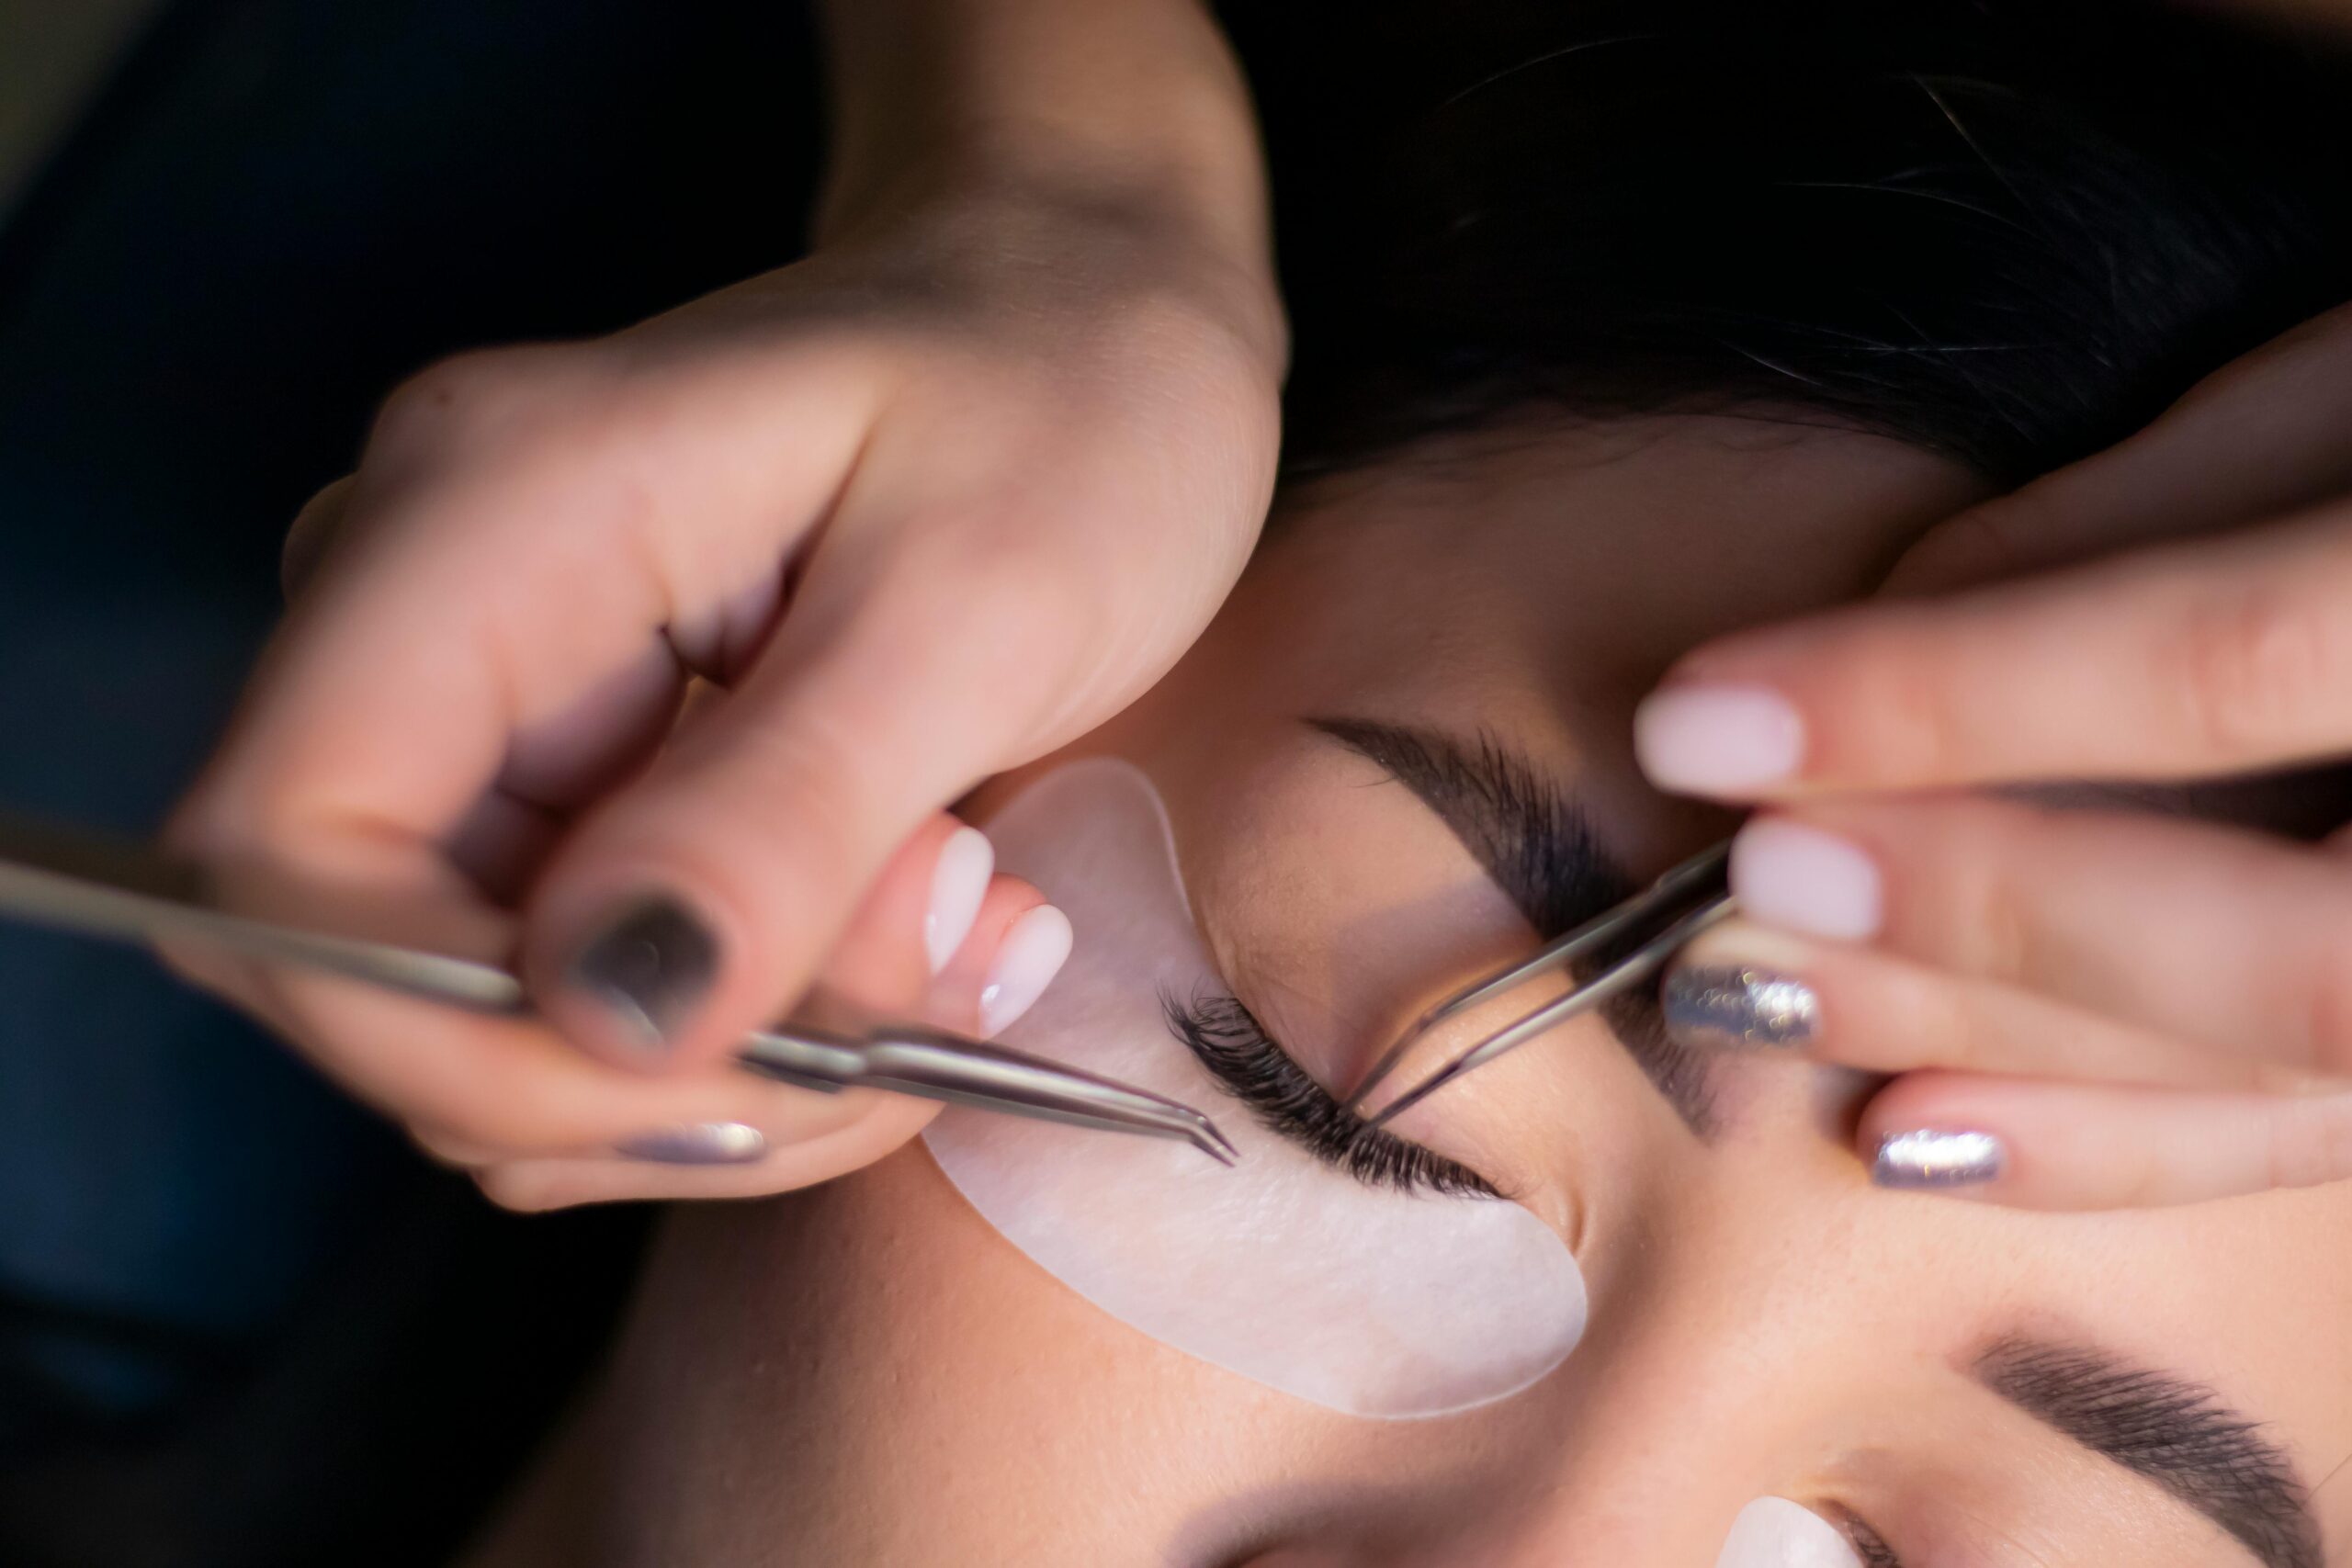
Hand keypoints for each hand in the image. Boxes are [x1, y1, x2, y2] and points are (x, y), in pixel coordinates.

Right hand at [168, 169, 1280, 1207]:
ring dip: (738, 1066)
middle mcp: (435, 617)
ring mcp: (498, 710)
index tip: (723, 1073)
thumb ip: (781, 817)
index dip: (449, 1031)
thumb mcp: (976, 605)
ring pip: (507, 1023)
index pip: (280, 853)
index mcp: (483, 515)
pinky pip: (605, 995)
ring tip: (963, 943)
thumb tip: (605, 1019)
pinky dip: (765, 1032)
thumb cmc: (1067, 401)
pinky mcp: (584, 783)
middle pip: (381, 973)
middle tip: (925, 1007)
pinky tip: (928, 941)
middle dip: (650, 1071)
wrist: (1094, 323)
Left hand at [1635, 302, 2351, 1209]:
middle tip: (1738, 899)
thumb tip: (1902, 605)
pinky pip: (2333, 1131)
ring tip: (1775, 1030)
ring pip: (2304, 1074)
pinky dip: (2125, 1147)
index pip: (2218, 660)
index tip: (1701, 717)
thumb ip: (2158, 500)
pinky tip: (1925, 1136)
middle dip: (1974, 921)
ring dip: (2014, 1069)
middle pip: (2274, 939)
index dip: (1943, 696)